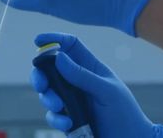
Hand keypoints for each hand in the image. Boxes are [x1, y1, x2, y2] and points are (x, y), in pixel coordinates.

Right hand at [31, 33, 162, 137]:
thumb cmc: (124, 113)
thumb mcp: (106, 91)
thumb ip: (83, 75)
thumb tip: (59, 57)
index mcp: (90, 68)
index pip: (70, 46)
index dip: (54, 40)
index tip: (37, 40)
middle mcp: (78, 82)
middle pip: (51, 70)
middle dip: (40, 75)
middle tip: (41, 84)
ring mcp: (72, 101)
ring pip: (48, 93)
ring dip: (48, 99)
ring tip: (59, 107)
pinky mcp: (68, 119)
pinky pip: (53, 115)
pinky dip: (56, 119)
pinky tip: (68, 123)